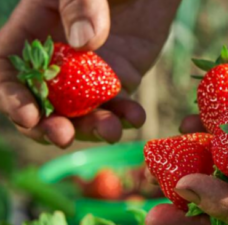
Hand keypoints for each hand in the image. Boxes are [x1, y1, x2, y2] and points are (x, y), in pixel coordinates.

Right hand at [0, 0, 180, 147]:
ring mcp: (89, 76)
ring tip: (110, 131)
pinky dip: (127, 116)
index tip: (29, 117)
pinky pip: (120, 106)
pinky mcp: (119, 81)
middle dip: (50, 126)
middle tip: (63, 137)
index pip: (9, 75)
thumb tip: (83, 45)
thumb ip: (79, 5)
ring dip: (93, 128)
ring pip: (83, 114)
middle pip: (45, 105)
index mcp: (33, 37)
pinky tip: (136, 116)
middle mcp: (59, 64)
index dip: (13, 99)